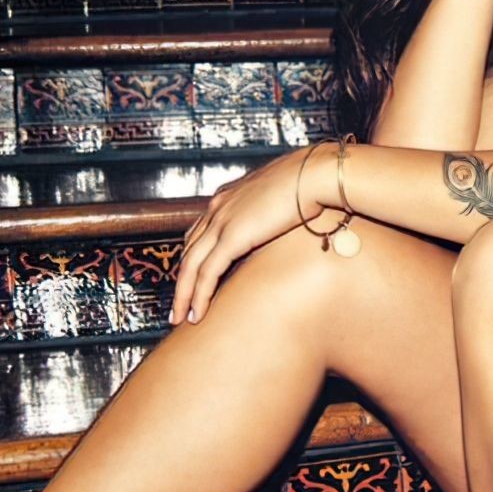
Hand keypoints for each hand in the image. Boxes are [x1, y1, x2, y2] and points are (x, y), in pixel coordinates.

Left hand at [169, 144, 327, 324]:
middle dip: (182, 280)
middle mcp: (218, 207)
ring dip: (183, 295)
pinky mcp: (232, 236)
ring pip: (190, 266)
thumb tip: (283, 223)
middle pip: (189, 251)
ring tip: (180, 317)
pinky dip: (199, 295)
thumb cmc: (310, 182)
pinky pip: (207, 273)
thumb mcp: (282, 197)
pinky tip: (197, 314)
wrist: (314, 174)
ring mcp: (222, 221)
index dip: (194, 258)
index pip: (200, 232)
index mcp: (228, 197)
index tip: (192, 278)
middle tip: (178, 305)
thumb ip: (272, 211)